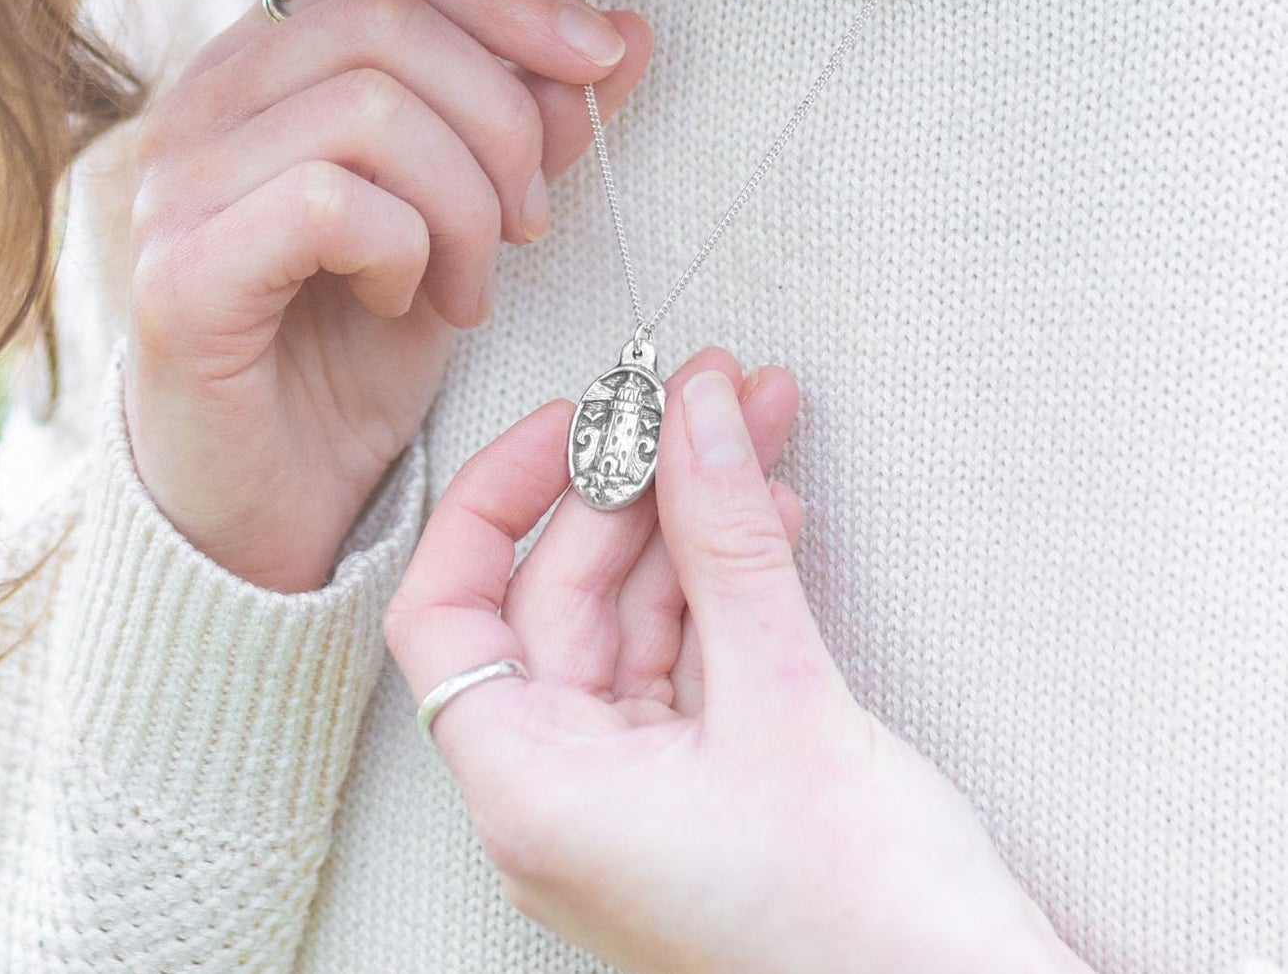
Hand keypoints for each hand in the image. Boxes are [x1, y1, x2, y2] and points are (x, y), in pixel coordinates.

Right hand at [123, 0, 652, 593]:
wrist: (270, 503)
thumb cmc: (355, 350)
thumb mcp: (468, 217)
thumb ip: (529, 122)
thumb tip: (626, 32)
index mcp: (262, 61)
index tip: (602, 57)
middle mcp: (201, 98)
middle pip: (384, 18)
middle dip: (502, 117)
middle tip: (531, 224)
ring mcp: (176, 181)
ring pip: (368, 107)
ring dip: (466, 200)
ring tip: (472, 281)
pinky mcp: (177, 272)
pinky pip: (328, 202)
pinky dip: (405, 250)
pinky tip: (403, 302)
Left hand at [384, 347, 1082, 973]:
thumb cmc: (871, 925)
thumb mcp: (785, 695)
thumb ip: (725, 536)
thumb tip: (693, 408)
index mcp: (532, 793)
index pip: (444, 614)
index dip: (494, 500)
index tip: (568, 423)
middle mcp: (559, 798)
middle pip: (553, 597)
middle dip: (631, 484)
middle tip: (696, 394)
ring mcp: (627, 797)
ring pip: (629, 617)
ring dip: (692, 519)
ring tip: (753, 421)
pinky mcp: (695, 790)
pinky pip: (683, 656)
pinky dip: (722, 582)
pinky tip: (769, 512)